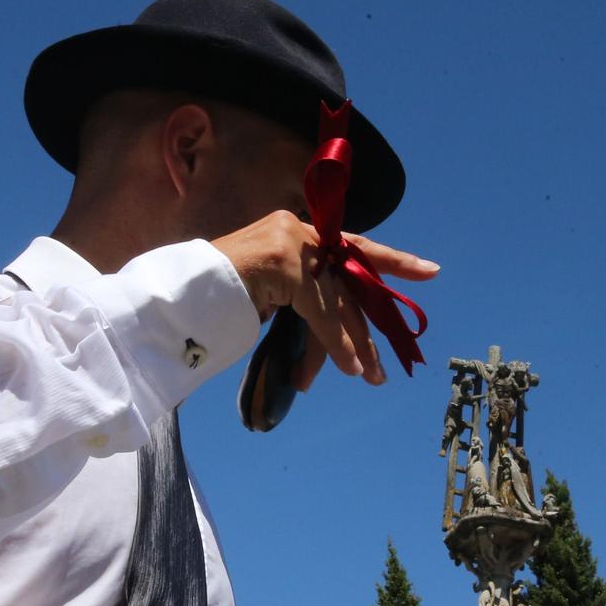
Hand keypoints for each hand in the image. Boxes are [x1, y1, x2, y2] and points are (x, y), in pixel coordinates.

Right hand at [212, 211, 437, 388]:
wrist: (175, 292)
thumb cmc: (217, 297)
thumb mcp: (270, 291)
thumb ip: (302, 294)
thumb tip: (336, 330)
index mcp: (295, 230)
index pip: (353, 246)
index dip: (392, 260)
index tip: (430, 271)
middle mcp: (297, 230)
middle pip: (348, 283)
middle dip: (368, 327)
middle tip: (387, 363)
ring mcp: (290, 244)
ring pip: (336, 301)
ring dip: (353, 344)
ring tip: (370, 375)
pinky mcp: (283, 264)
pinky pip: (319, 311)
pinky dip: (334, 343)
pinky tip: (348, 366)